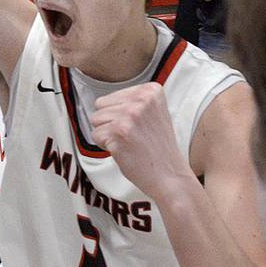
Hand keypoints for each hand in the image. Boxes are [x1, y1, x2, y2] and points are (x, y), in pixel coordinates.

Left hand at [90, 84, 190, 200]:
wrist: (170, 175)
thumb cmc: (157, 147)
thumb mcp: (154, 113)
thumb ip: (133, 101)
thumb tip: (100, 100)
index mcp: (151, 91)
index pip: (110, 97)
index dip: (118, 115)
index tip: (139, 126)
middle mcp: (141, 99)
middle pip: (100, 106)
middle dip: (110, 123)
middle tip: (132, 135)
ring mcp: (130, 115)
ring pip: (95, 120)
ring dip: (107, 134)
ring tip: (129, 142)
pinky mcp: (119, 131)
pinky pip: (95, 135)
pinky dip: (105, 146)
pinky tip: (124, 150)